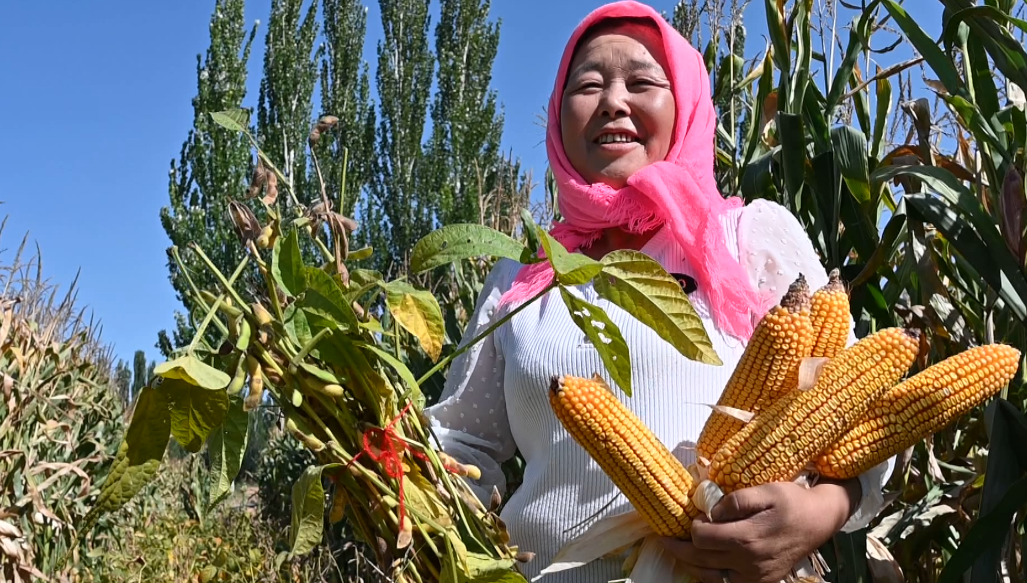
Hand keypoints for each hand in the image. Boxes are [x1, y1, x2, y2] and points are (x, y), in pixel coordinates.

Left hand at [661, 480, 858, 582]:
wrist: (819, 521)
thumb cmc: (791, 501)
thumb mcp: (764, 490)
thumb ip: (734, 501)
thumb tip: (710, 512)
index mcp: (746, 537)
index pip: (701, 538)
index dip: (691, 528)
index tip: (692, 518)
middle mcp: (748, 561)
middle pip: (700, 560)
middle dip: (679, 549)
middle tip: (664, 539)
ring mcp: (755, 576)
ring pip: (710, 576)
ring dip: (691, 564)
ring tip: (678, 551)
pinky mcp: (761, 582)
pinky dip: (710, 576)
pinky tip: (703, 565)